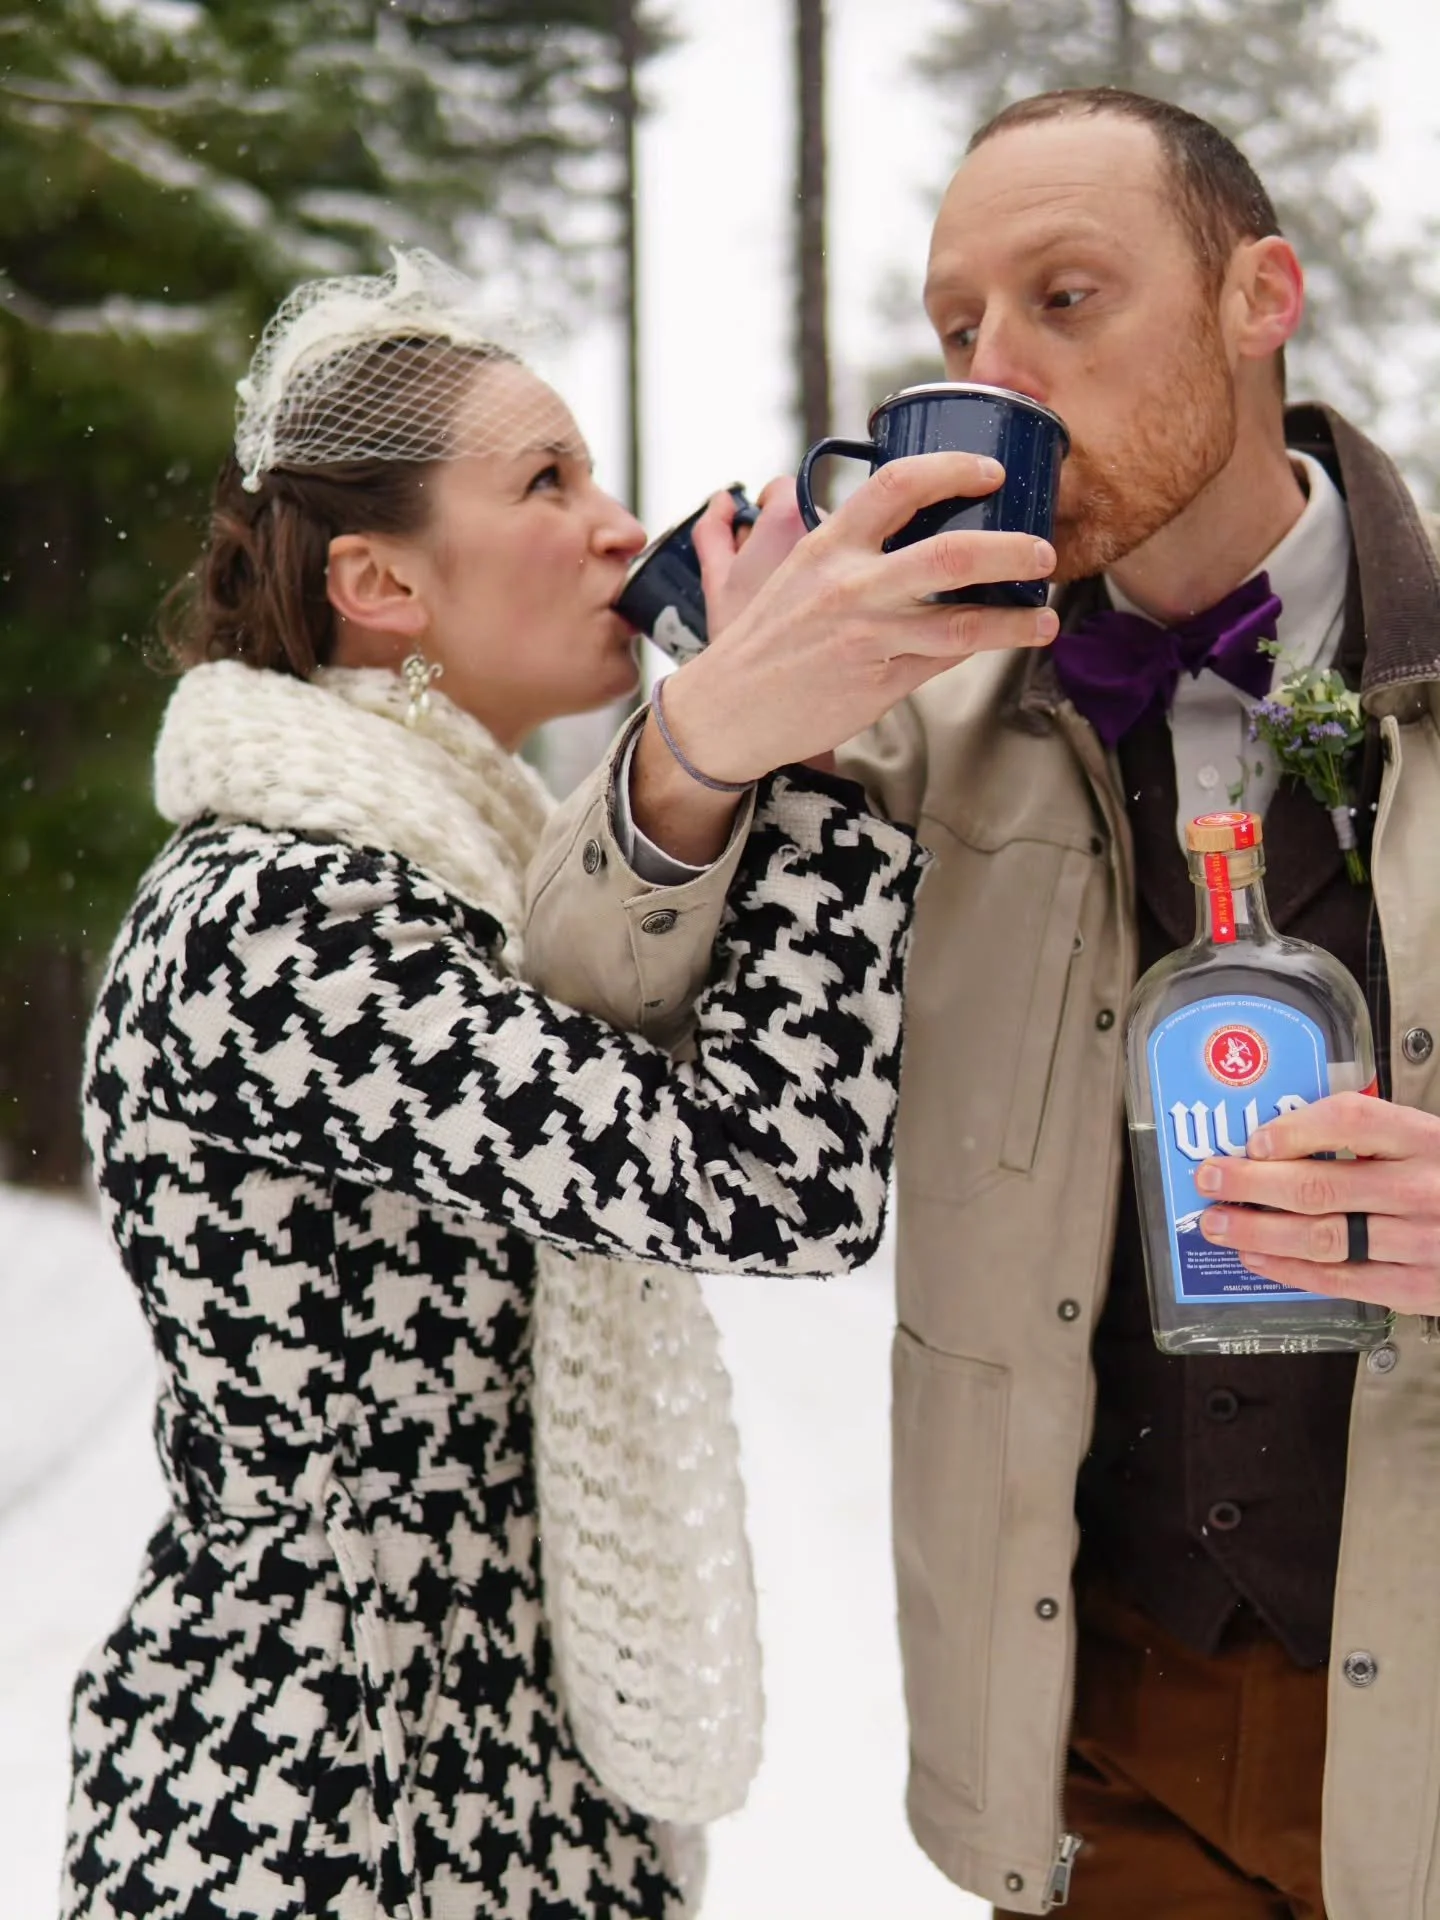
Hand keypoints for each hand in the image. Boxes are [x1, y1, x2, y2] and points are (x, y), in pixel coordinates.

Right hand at [660, 449, 1056, 786]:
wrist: (727, 710)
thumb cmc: (767, 637)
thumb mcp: (798, 572)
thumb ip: (850, 544)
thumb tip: (913, 522)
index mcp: (828, 545)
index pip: (898, 484)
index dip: (953, 469)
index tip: (991, 471)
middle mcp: (851, 588)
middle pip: (950, 555)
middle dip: (1009, 549)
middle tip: (1041, 550)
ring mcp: (868, 639)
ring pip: (962, 623)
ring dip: (1015, 618)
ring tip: (1046, 616)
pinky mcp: (879, 684)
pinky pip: (944, 661)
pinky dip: (980, 647)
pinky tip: (1007, 639)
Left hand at [1195, 1091, 1439, 1313]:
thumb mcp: (1431, 1143)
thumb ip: (1375, 1137)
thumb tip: (1284, 1137)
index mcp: (1428, 1140)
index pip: (1351, 1120)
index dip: (1294, 1129)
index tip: (1254, 1138)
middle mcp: (1423, 1188)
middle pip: (1319, 1183)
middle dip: (1251, 1182)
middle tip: (1210, 1177)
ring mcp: (1419, 1242)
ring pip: (1320, 1236)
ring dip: (1258, 1230)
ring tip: (1219, 1223)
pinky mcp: (1415, 1287)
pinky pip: (1340, 1279)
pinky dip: (1289, 1270)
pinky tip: (1257, 1259)